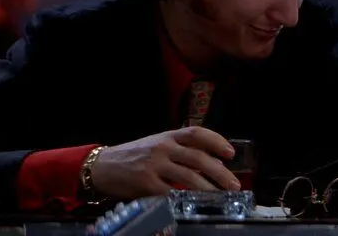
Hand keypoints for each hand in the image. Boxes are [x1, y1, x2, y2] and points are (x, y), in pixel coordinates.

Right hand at [91, 126, 240, 199]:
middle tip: (233, 183)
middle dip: (220, 172)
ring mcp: (155, 165)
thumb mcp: (158, 144)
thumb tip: (211, 162)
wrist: (104, 165)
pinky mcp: (146, 183)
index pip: (197, 133)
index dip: (217, 141)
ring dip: (208, 188)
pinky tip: (194, 203)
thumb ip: (181, 150)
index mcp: (168, 136)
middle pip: (199, 158)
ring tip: (220, 196)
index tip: (230, 153)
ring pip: (189, 177)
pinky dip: (185, 199)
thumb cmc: (135, 155)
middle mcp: (163, 147)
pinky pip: (171, 193)